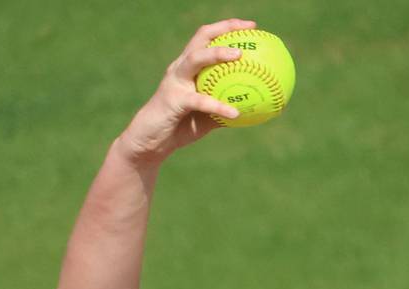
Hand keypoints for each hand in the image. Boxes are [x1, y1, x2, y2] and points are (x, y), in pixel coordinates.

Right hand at [116, 19, 255, 164]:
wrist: (152, 142)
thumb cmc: (181, 127)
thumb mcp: (208, 116)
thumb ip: (227, 108)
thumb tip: (256, 110)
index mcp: (189, 68)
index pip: (207, 39)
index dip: (227, 28)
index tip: (251, 26)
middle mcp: (180, 68)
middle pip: (201, 38)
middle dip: (224, 29)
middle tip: (247, 29)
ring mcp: (175, 81)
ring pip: (196, 59)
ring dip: (217, 54)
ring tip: (239, 56)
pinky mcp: (172, 99)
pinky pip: (199, 100)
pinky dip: (218, 106)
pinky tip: (235, 114)